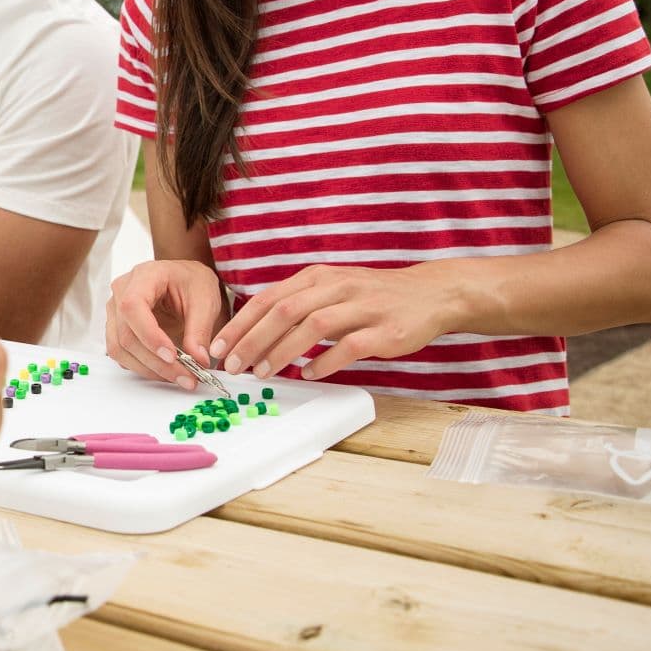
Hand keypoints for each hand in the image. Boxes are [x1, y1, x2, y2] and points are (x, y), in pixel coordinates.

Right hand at [104, 260, 225, 387]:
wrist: (185, 280)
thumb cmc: (193, 282)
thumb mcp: (205, 300)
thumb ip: (200, 330)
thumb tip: (198, 359)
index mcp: (144, 276)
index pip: (132, 306)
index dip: (149, 335)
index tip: (172, 356)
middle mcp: (122, 292)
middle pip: (126, 334)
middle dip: (156, 361)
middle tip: (186, 376)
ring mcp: (115, 311)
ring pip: (119, 348)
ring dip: (148, 369)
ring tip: (179, 377)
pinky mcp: (117, 329)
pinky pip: (122, 354)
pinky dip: (143, 367)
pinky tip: (166, 371)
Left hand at [209, 263, 458, 380]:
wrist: (431, 293)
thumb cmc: (373, 296)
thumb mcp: (331, 289)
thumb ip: (298, 305)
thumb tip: (255, 333)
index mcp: (317, 277)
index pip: (268, 298)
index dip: (240, 324)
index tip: (219, 347)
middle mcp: (336, 286)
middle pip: (284, 311)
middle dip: (252, 340)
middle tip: (234, 365)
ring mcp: (362, 307)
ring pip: (312, 326)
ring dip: (282, 351)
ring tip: (263, 372)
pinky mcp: (384, 330)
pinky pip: (349, 346)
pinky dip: (325, 361)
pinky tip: (309, 374)